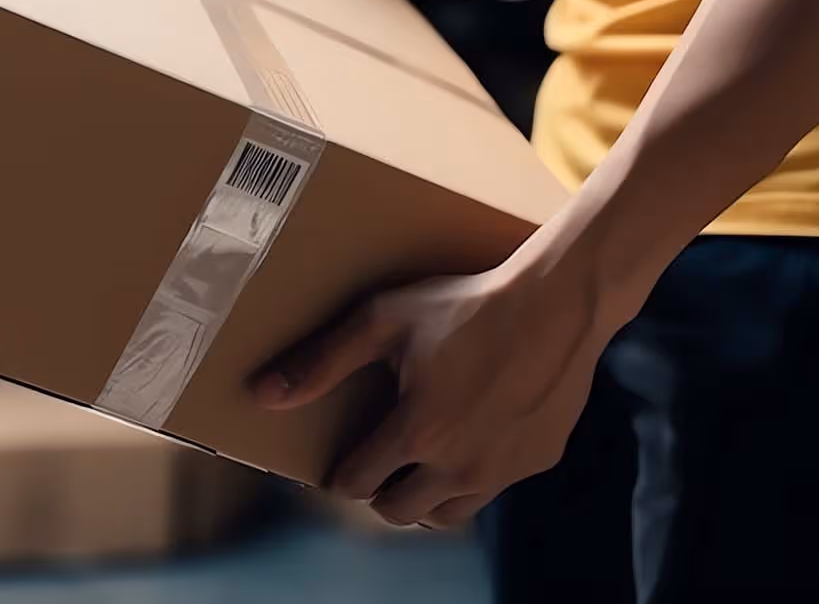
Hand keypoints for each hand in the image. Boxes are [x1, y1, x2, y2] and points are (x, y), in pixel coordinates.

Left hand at [252, 254, 614, 528]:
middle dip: (378, 491)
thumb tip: (262, 394)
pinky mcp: (537, 462)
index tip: (337, 458)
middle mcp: (458, 466)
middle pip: (398, 513)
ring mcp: (502, 470)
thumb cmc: (463, 306)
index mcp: (416, 434)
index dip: (338, 472)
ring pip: (446, 514)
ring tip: (417, 461)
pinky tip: (467, 438)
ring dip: (424, 497)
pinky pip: (492, 489)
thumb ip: (321, 361)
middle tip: (376, 460)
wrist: (556, 303)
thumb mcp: (383, 321)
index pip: (357, 482)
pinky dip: (471, 477)